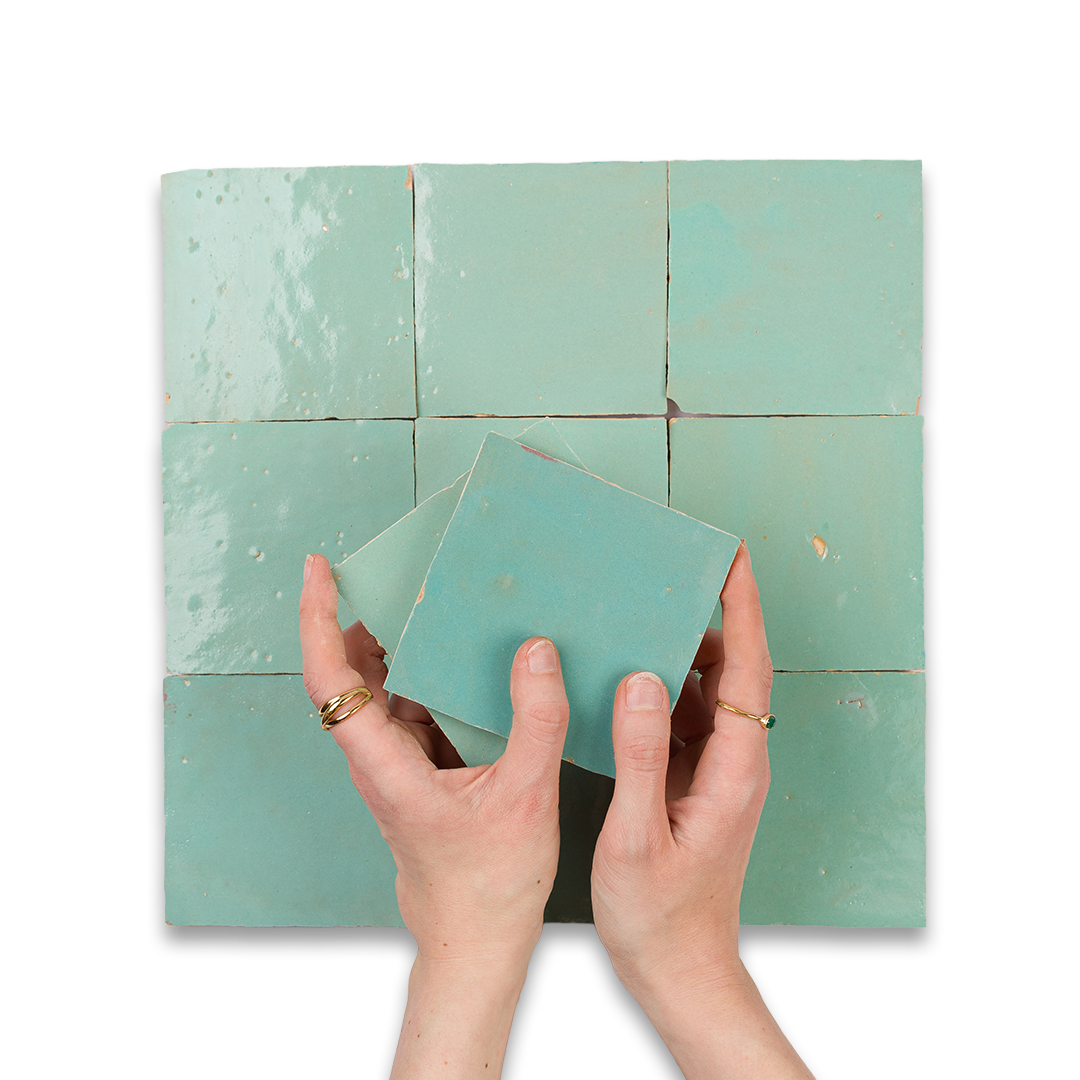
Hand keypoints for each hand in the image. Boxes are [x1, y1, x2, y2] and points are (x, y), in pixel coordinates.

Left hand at [299, 552, 569, 965]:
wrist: (476, 942)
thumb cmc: (490, 886)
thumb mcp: (526, 795)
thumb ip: (535, 720)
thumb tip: (535, 650)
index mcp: (384, 766)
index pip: (331, 680)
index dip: (318, 619)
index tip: (321, 571)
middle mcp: (377, 760)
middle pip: (347, 674)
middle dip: (356, 616)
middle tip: (390, 567)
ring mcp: (394, 764)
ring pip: (379, 690)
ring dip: (394, 644)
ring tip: (429, 598)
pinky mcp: (417, 770)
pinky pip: (412, 708)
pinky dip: (427, 674)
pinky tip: (464, 655)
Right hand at [591, 541, 812, 1077]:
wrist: (678, 968)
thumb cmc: (660, 916)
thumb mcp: (638, 837)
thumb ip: (641, 756)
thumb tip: (642, 680)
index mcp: (735, 768)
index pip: (748, 670)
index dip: (742, 609)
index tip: (731, 559)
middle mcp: (736, 761)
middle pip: (733, 670)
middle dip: (708, 616)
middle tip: (670, 573)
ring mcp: (717, 770)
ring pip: (706, 691)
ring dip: (678, 652)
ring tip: (638, 615)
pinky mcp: (695, 780)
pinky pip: (684, 717)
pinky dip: (658, 689)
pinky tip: (623, 678)